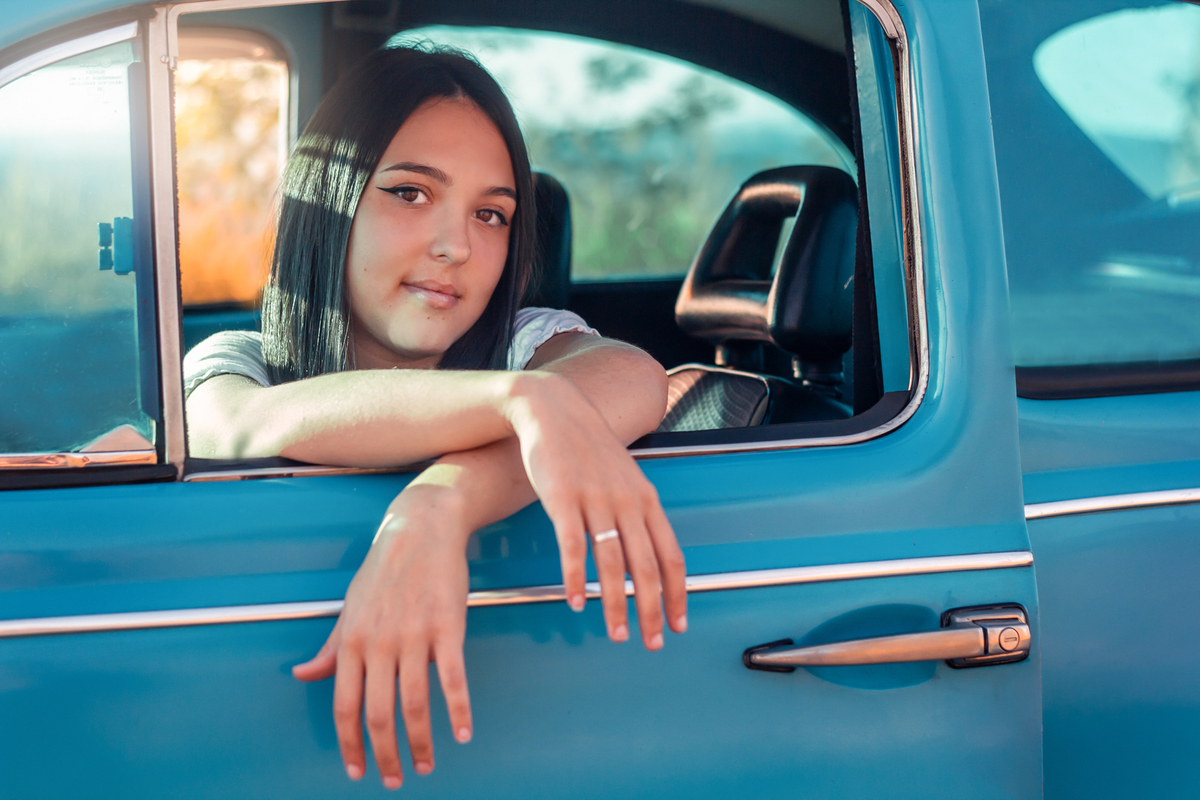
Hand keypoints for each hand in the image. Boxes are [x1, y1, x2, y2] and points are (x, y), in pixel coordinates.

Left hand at [292, 484, 472, 789]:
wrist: (421, 528)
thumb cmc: (385, 567)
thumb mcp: (349, 606)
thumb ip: (330, 646)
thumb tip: (302, 673)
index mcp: (352, 640)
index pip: (344, 705)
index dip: (349, 744)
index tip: (357, 770)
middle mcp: (380, 642)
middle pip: (378, 713)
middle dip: (386, 754)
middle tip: (394, 778)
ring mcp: (415, 635)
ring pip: (415, 703)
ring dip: (421, 742)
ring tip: (425, 765)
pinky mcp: (448, 627)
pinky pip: (454, 678)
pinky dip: (459, 710)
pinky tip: (464, 732)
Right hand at [504, 372, 687, 647]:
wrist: (554, 410)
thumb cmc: (588, 449)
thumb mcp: (625, 477)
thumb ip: (636, 513)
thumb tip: (646, 553)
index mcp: (646, 500)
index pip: (671, 556)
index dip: (677, 594)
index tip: (678, 624)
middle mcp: (627, 502)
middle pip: (646, 567)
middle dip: (652, 610)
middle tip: (651, 642)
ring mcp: (595, 500)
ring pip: (612, 562)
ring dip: (616, 603)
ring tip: (617, 632)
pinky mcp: (563, 499)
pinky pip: (572, 546)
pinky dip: (576, 578)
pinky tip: (576, 602)